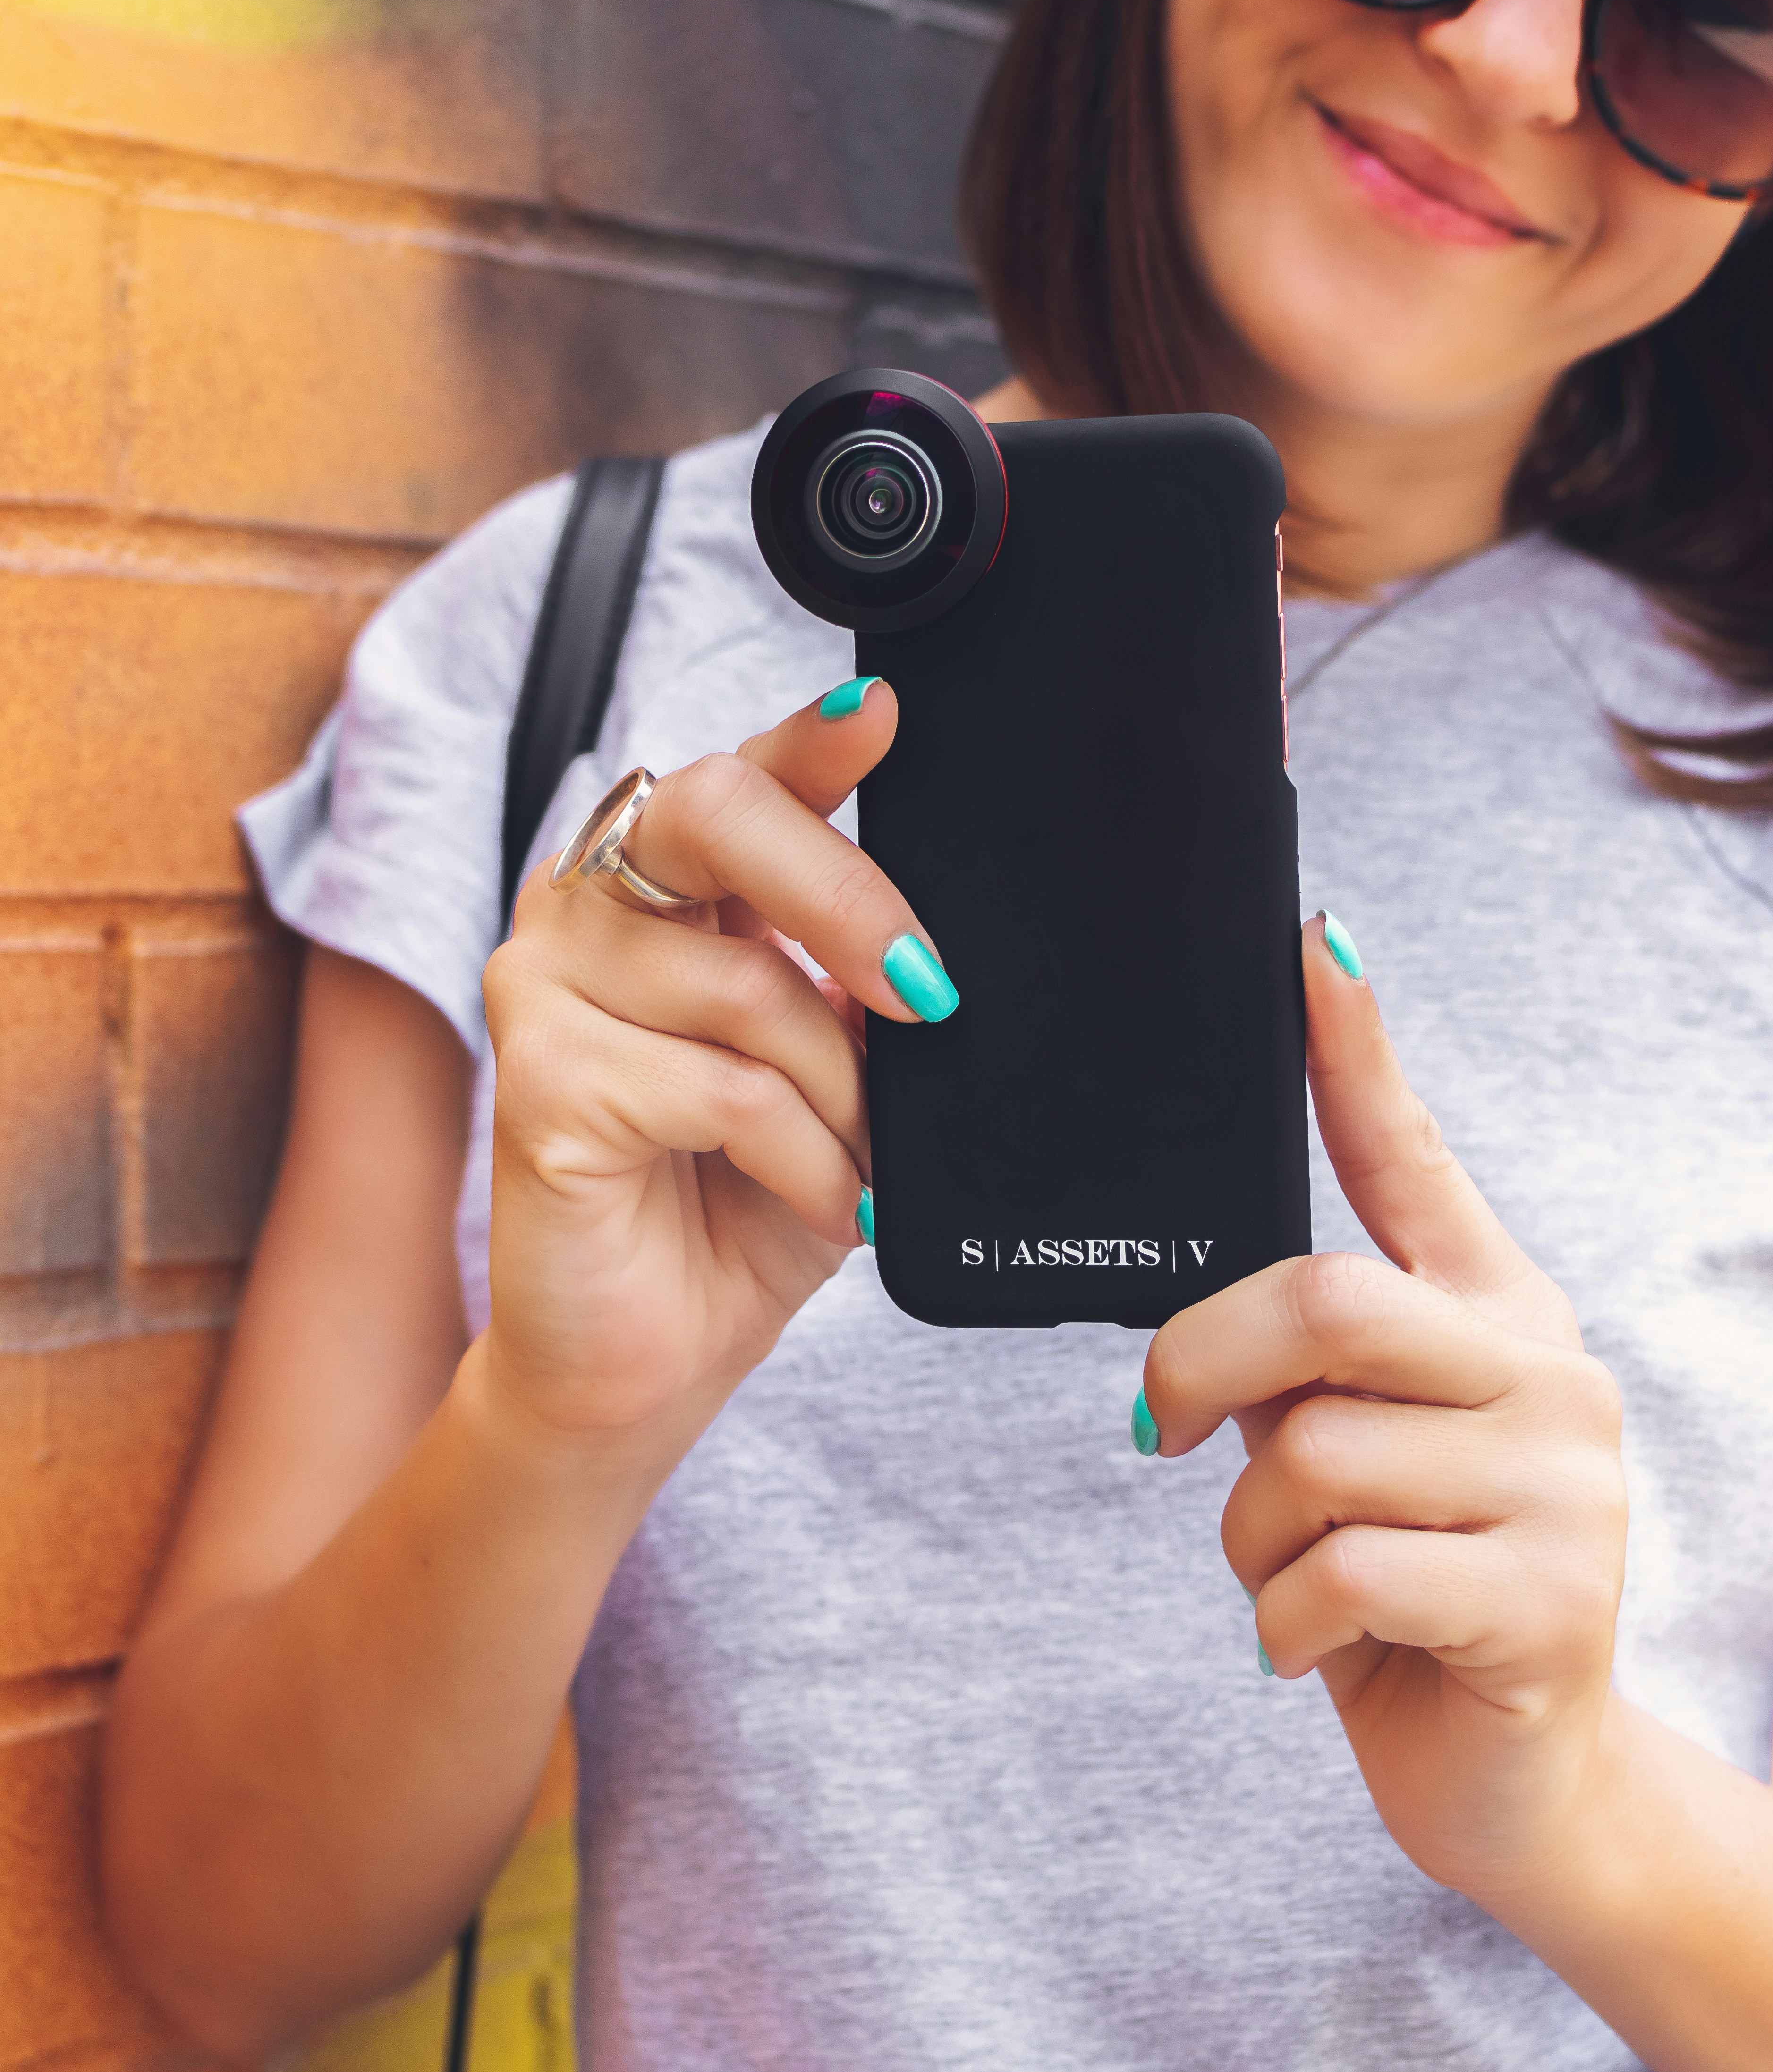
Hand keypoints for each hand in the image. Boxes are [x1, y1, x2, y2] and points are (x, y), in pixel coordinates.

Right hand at [480, 681, 945, 1460]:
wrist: (650, 1358)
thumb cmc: (740, 1200)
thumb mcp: (835, 1070)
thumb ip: (860, 984)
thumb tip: (940, 941)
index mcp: (662, 885)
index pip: (739, 780)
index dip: (807, 739)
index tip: (878, 713)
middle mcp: (587, 904)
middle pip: (717, 818)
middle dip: (848, 900)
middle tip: (930, 994)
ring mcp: (542, 983)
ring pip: (746, 985)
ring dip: (840, 1091)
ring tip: (859, 1162)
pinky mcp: (533, 1077)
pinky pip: (719, 1087)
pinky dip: (799, 1153)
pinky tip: (818, 1197)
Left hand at [1140, 917, 1627, 1910]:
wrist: (1516, 1780)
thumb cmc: (1403, 1583)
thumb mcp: (1350, 1448)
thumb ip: (1300, 1362)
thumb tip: (1204, 1299)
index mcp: (1494, 1314)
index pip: (1412, 1154)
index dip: (1354, 1048)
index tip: (1308, 941)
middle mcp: (1546, 1374)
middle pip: (1321, 1301)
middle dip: (1202, 1369)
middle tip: (1158, 1433)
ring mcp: (1566, 1488)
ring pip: (1310, 1454)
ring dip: (1249, 1537)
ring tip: (1290, 1577)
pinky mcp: (1547, 1604)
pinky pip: (1339, 1574)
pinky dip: (1282, 1624)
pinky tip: (1312, 1646)